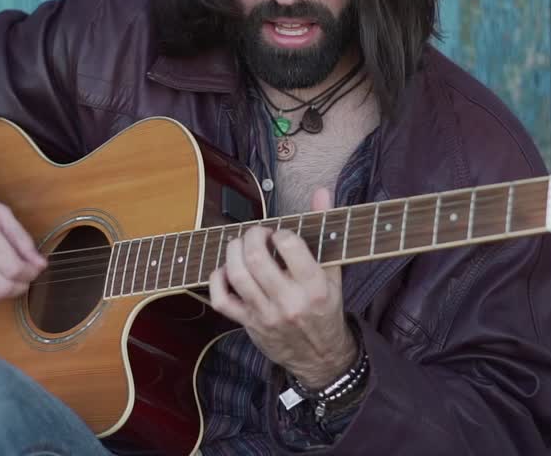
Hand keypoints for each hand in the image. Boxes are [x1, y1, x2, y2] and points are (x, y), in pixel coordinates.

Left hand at [208, 187, 356, 388]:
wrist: (320, 357)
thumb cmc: (326, 308)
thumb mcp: (334, 271)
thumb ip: (326, 229)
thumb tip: (322, 192)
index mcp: (315, 286)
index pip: (289, 246)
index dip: (280, 232)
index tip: (280, 235)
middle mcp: (289, 301)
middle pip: (257, 258)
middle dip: (251, 235)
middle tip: (256, 233)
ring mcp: (266, 314)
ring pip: (237, 275)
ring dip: (233, 251)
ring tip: (240, 244)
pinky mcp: (248, 324)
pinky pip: (221, 300)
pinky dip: (217, 279)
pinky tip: (226, 269)